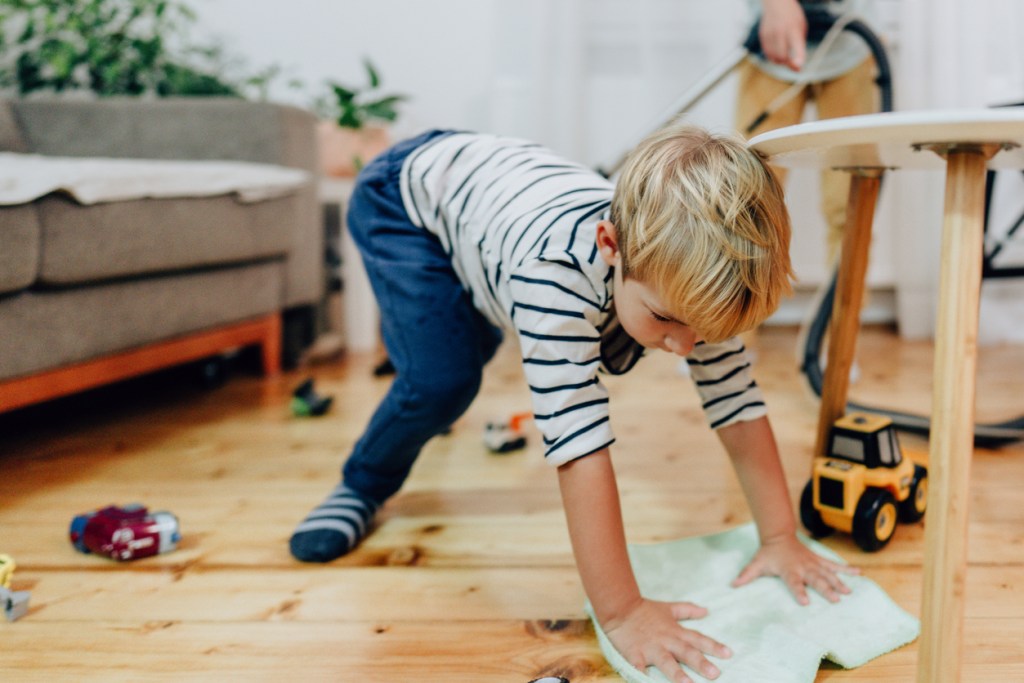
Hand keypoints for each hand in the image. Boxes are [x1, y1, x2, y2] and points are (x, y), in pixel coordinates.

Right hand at [601, 597, 731, 682]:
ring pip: (666, 662)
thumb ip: (687, 610)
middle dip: (701, 663)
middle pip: (686, 652)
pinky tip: (647, 681)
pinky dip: (642, 674)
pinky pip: (639, 666)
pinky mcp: (634, 654)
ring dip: (677, 673)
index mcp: (675, 631)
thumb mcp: (668, 608)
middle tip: (715, 674)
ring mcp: (650, 648)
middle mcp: (666, 640)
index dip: (713, 646)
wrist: (620, 608)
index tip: (728, 654)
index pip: (698, 639)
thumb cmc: (645, 610)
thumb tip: (706, 611)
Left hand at [732, 533, 859, 604]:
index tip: (805, 602)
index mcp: (789, 570)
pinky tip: (859, 574)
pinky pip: (834, 565)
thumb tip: (733, 585)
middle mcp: (803, 567)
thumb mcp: (756, 564)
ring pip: (828, 573)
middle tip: (836, 599)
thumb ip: (746, 575)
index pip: (794, 583)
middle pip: (815, 579)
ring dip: (839, 582)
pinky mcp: (819, 561)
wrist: (779, 536)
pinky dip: (846, 569)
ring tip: (849, 592)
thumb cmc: (768, 554)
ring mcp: (813, 563)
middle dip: (825, 589)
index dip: (799, 591)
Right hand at [759, 0, 807, 69]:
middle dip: (788, 64)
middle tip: (794, 64)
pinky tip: (778, 52)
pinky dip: (773, 56)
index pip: (796, 46)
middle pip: (782, 56)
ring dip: (780, 61)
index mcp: (793, 28)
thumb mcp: (801, 28)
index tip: (799, 68)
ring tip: (786, 57)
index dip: (798, 58)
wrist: (777, 3)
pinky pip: (767, 53)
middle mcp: (780, 32)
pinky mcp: (763, 36)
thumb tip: (797, 67)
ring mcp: (770, 34)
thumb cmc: (792, 17)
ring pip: (773, 57)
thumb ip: (799, 46)